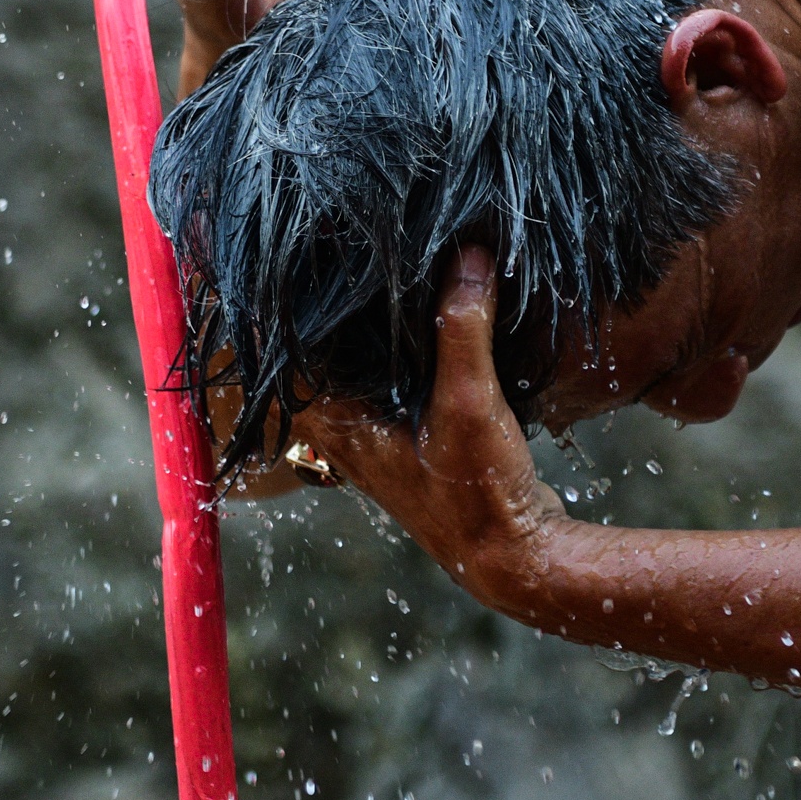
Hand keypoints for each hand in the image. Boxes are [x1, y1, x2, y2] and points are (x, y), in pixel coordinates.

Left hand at [303, 248, 571, 609]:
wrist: (514, 555)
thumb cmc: (476, 494)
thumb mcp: (469, 401)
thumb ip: (462, 327)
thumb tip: (466, 253)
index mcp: (336, 420)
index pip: (286, 350)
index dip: (289, 301)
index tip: (300, 252)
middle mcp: (345, 428)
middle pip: (323, 352)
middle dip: (335, 302)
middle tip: (352, 244)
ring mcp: (377, 434)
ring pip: (360, 365)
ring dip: (373, 325)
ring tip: (389, 265)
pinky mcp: (412, 435)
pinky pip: (394, 378)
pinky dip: (406, 347)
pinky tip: (431, 311)